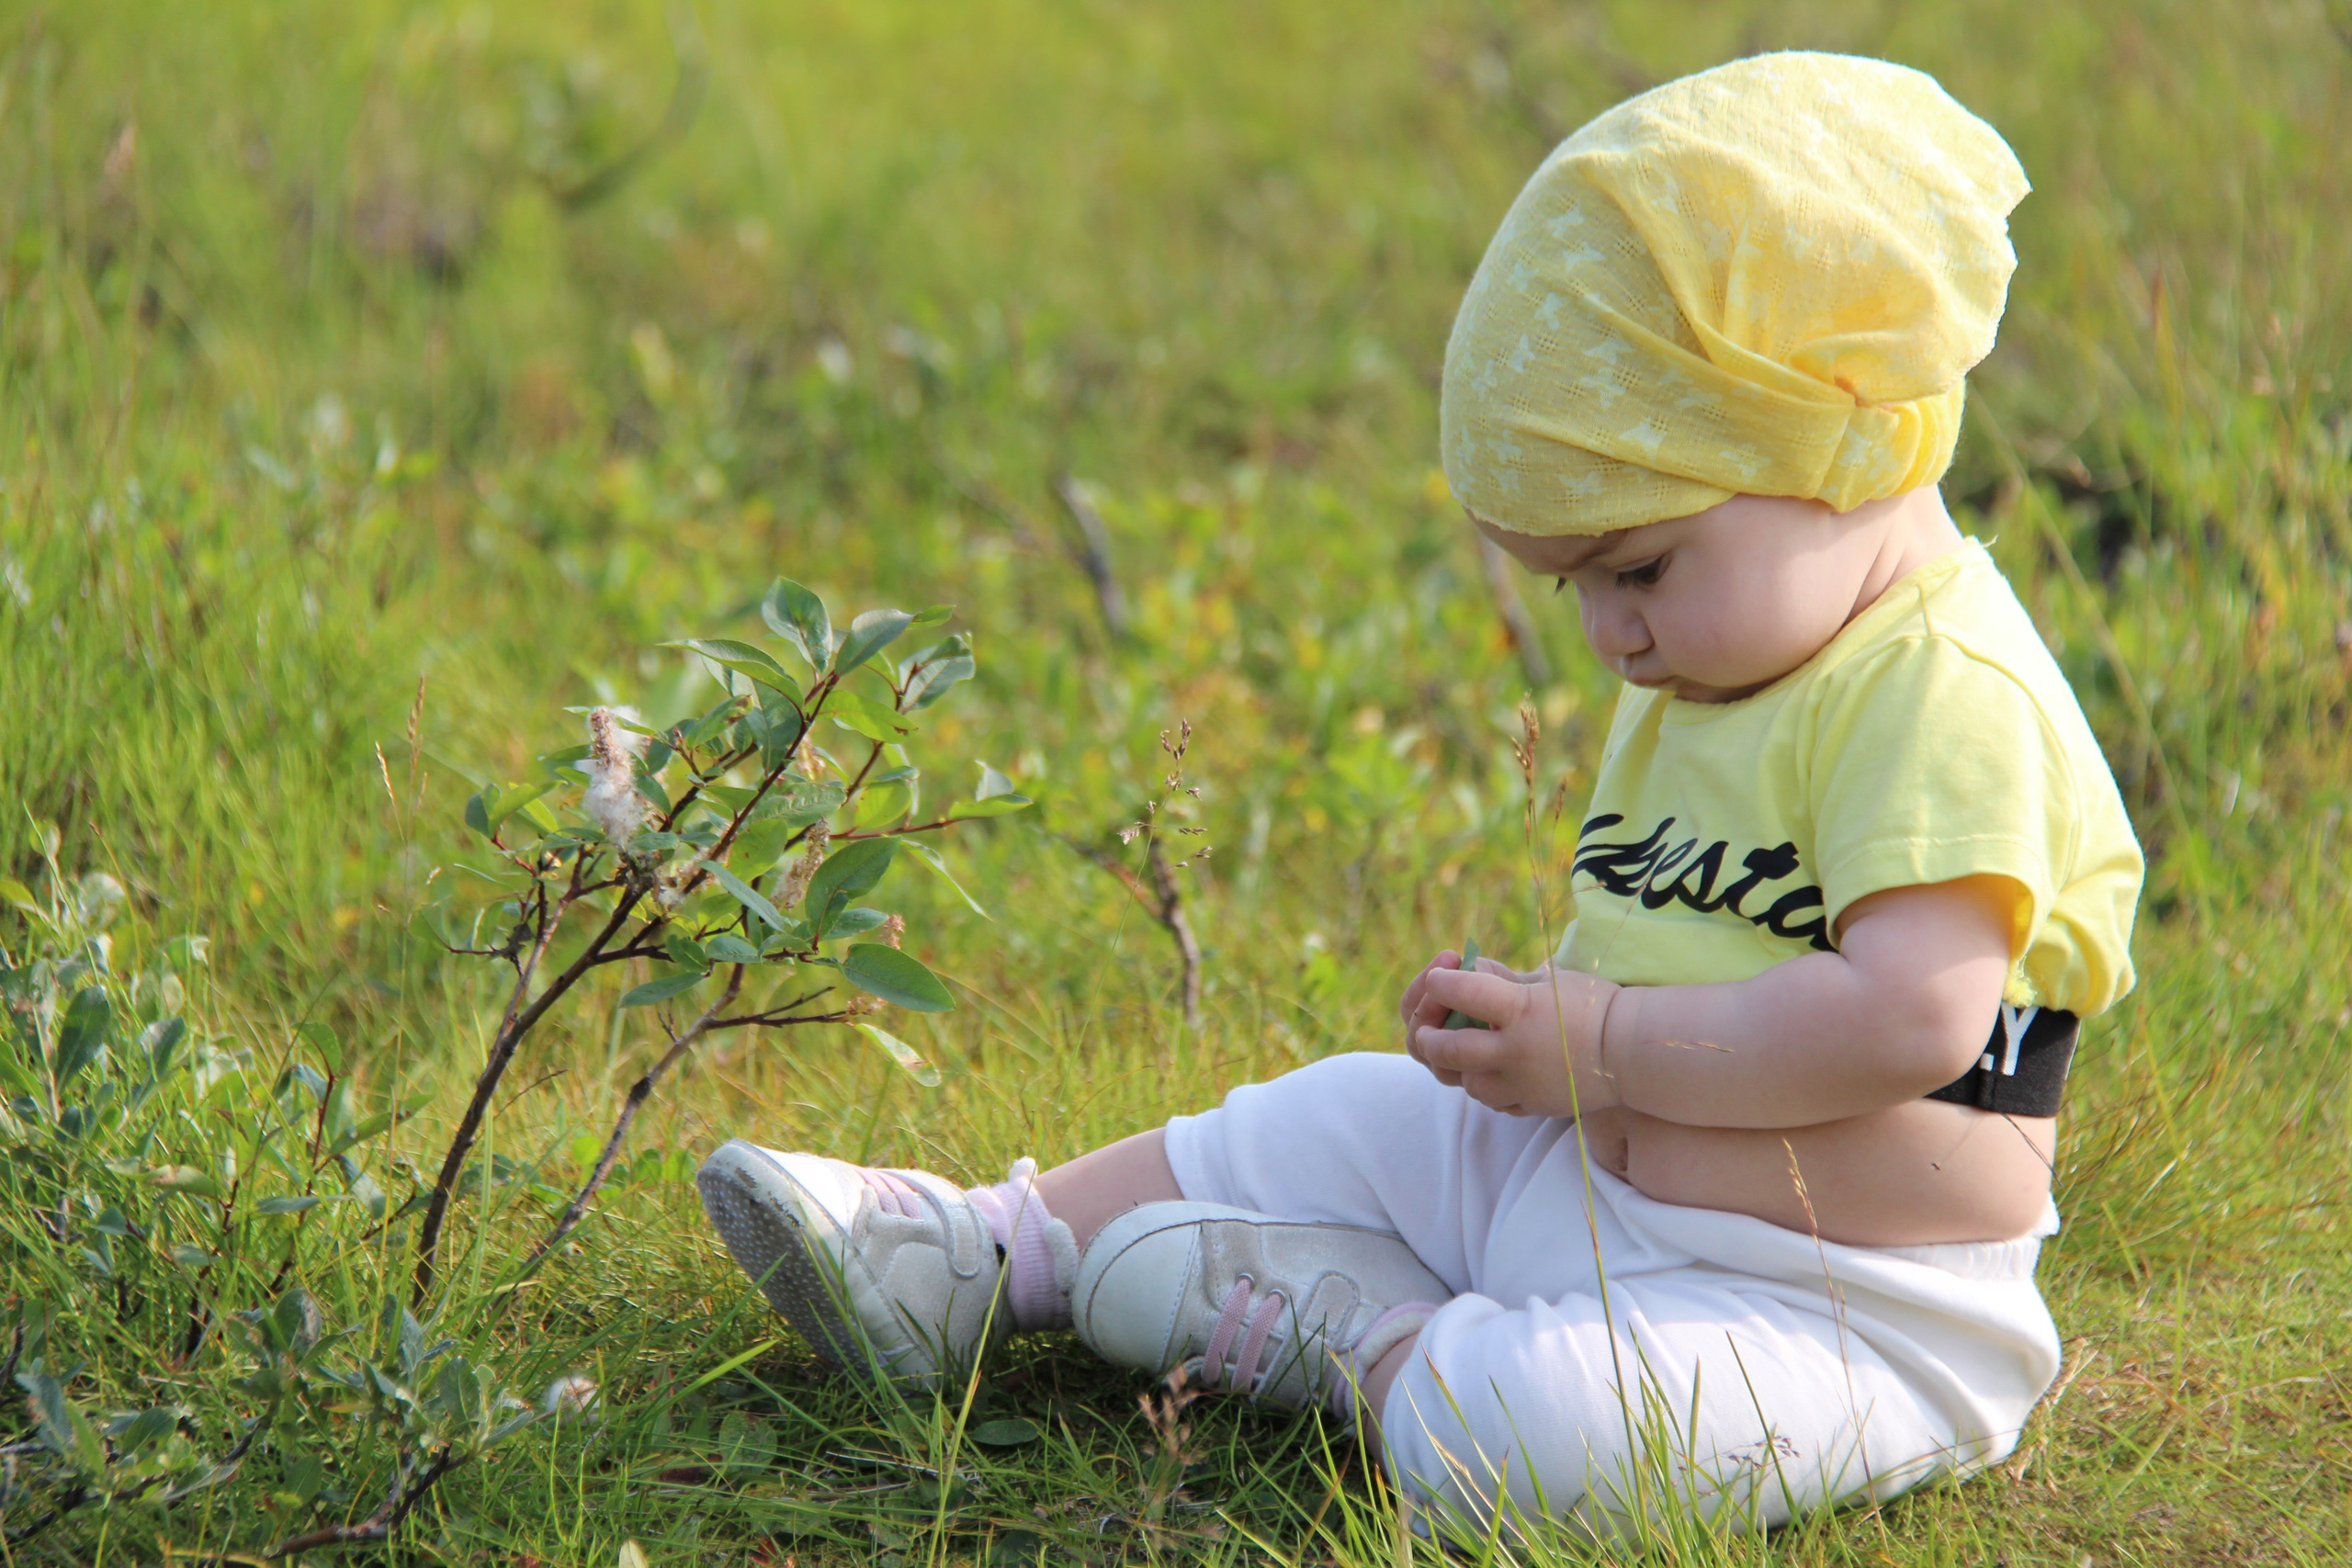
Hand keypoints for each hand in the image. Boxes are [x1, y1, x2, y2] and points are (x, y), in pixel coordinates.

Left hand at [1410, 963, 1621, 1117]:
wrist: (1634, 1050)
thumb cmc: (1596, 1004)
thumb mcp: (1551, 981)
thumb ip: (1506, 982)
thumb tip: (1468, 974)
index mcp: (1520, 1009)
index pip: (1463, 993)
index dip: (1442, 983)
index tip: (1436, 978)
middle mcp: (1515, 1050)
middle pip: (1450, 1049)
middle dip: (1431, 1039)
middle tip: (1426, 1033)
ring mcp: (1523, 1083)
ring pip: (1470, 1084)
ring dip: (1460, 1068)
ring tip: (1462, 1055)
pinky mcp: (1534, 1105)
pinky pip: (1497, 1103)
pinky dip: (1488, 1089)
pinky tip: (1493, 1075)